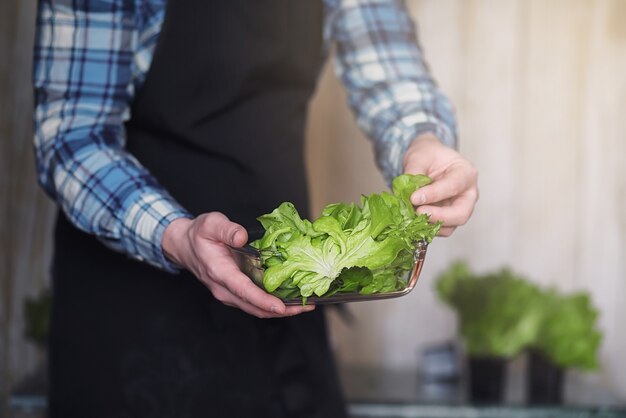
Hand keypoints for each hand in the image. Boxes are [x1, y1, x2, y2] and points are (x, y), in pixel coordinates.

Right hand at [162, 212, 313, 317]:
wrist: (185, 245)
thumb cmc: (199, 234)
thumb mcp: (211, 224)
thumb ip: (227, 230)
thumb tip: (242, 237)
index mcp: (220, 272)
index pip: (244, 291)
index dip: (264, 301)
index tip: (282, 307)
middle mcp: (224, 289)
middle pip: (254, 307)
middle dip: (281, 310)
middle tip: (307, 306)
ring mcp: (229, 293)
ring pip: (255, 309)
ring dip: (279, 310)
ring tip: (304, 304)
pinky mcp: (234, 293)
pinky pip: (254, 303)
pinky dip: (272, 304)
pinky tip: (289, 298)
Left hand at [403, 133, 478, 235]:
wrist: (426, 161)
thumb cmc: (428, 155)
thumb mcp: (419, 156)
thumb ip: (414, 173)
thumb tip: (407, 193)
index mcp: (466, 173)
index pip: (454, 186)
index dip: (434, 194)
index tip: (414, 198)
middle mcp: (468, 194)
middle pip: (460, 214)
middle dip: (438, 216)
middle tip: (417, 212)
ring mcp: (459, 209)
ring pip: (450, 227)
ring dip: (430, 225)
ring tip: (411, 216)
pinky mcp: (447, 219)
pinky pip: (439, 229)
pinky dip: (425, 228)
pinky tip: (412, 221)